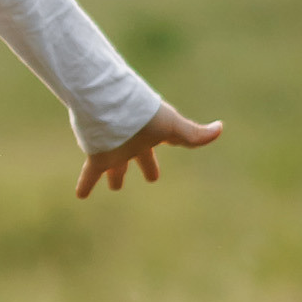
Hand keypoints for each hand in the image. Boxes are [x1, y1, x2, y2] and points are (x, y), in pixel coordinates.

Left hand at [75, 103, 222, 199]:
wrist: (111, 105)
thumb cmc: (145, 114)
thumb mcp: (173, 126)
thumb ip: (194, 134)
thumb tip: (220, 128)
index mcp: (150, 136)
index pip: (161, 145)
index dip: (164, 153)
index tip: (161, 167)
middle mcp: (131, 143)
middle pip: (138, 157)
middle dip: (144, 165)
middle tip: (150, 178)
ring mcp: (114, 150)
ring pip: (114, 166)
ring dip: (114, 175)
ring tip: (114, 186)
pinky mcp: (97, 156)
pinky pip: (90, 175)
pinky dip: (86, 185)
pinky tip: (80, 196)